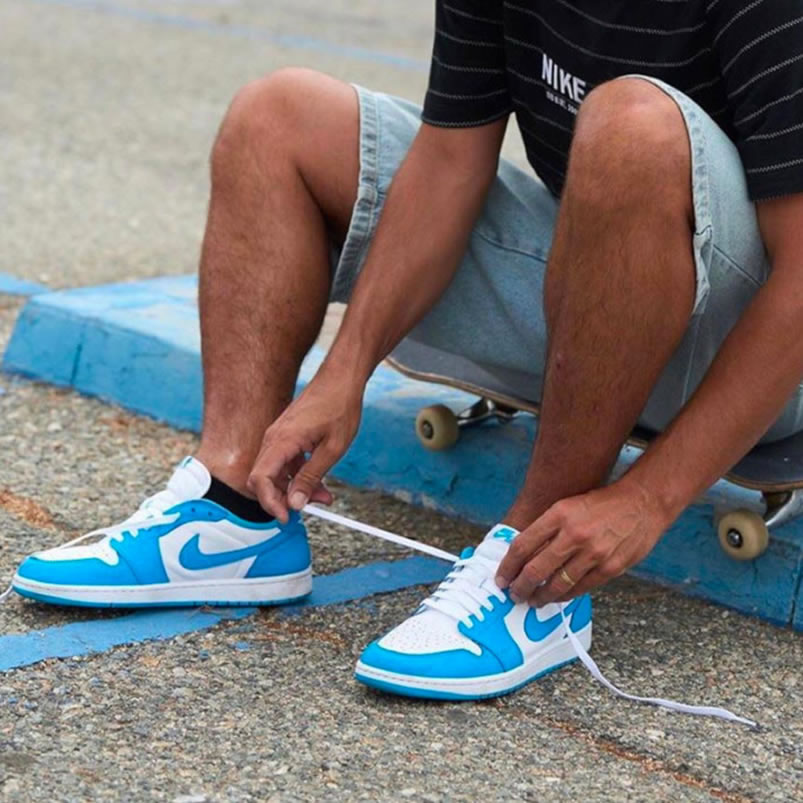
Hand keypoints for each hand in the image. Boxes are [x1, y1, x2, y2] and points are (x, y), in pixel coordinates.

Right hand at [247, 376, 362, 521]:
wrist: (341, 379)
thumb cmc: (339, 407)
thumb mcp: (332, 449)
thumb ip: (311, 477)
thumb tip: (295, 503)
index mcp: (282, 440)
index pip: (261, 479)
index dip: (270, 503)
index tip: (287, 517)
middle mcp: (274, 438)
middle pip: (263, 479)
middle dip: (283, 498)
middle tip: (307, 508)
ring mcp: (278, 436)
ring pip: (275, 472)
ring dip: (294, 488)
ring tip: (322, 496)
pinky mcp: (286, 435)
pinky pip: (284, 462)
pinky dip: (298, 475)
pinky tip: (319, 481)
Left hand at [495, 478, 670, 605]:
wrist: (642, 502)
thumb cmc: (601, 504)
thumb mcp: (567, 506)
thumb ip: (546, 529)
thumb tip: (522, 556)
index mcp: (559, 514)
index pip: (523, 545)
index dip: (508, 566)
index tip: (501, 577)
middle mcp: (574, 533)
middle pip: (536, 569)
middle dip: (520, 587)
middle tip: (514, 594)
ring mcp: (594, 553)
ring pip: (557, 584)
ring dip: (540, 596)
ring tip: (533, 600)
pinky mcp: (611, 567)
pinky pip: (580, 588)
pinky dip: (565, 595)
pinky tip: (557, 597)